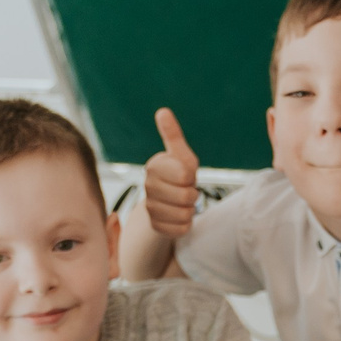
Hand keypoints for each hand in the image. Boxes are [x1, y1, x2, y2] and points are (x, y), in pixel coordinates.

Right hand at [143, 107, 201, 237]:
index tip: (185, 176)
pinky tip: (177, 216)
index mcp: (154, 165)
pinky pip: (182, 229)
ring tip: (182, 203)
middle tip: (185, 190)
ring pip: (185, 215)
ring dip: (190, 210)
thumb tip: (162, 111)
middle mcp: (147, 186)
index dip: (191, 177)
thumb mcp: (181, 156)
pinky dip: (186, 224)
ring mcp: (149, 207)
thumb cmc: (179, 174)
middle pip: (187, 197)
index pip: (185, 176)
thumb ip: (173, 136)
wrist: (168, 201)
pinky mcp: (155, 226)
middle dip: (193, 195)